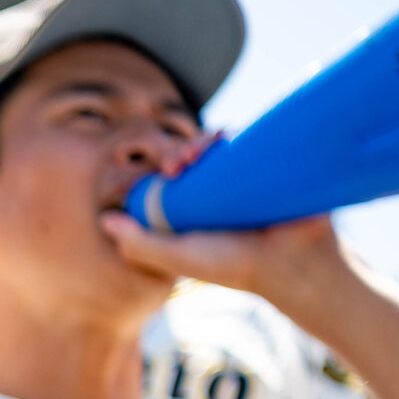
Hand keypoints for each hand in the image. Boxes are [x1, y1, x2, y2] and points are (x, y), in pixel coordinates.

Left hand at [98, 130, 351, 307]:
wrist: (292, 261)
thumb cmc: (233, 266)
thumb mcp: (178, 258)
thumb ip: (140, 244)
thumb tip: (105, 220)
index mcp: (191, 213)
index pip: (164, 183)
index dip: (154, 173)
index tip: (155, 176)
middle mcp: (213, 194)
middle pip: (187, 160)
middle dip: (175, 153)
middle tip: (176, 164)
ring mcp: (240, 179)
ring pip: (212, 148)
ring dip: (197, 141)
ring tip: (195, 154)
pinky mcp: (265, 165)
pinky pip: (244, 139)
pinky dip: (227, 132)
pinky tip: (218, 138)